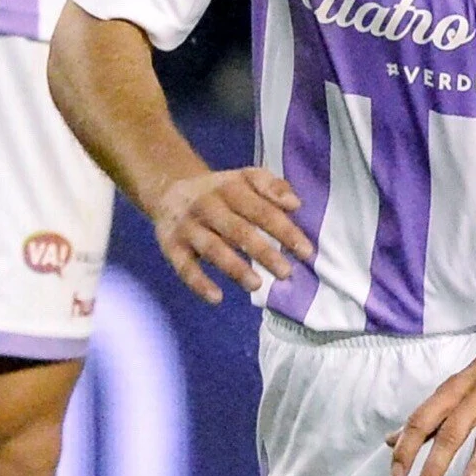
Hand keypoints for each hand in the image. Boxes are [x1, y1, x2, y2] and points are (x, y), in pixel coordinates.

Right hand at [147, 168, 312, 304]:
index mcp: (231, 188)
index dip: (284, 230)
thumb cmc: (221, 190)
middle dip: (263, 252)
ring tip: (257, 284)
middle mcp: (208, 206)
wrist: (169, 189)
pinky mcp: (171, 246)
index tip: (306, 252)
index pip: (261, 210)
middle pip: (238, 230)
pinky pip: (184, 267)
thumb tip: (295, 204)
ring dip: (235, 268)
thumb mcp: (246, 177)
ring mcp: (189, 227)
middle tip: (286, 272)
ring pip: (212, 248)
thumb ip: (272, 186)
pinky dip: (199, 283)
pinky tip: (217, 298)